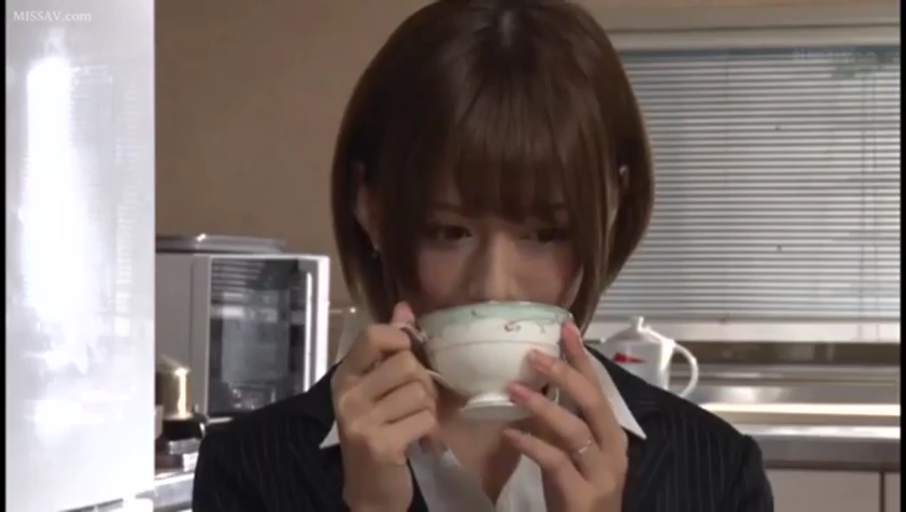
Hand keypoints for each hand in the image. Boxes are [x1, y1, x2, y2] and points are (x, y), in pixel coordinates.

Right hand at [331, 302, 440, 511]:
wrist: (370, 494)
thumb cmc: (378, 435)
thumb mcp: (378, 391)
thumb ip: (390, 349)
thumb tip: (404, 306)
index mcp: (344, 377)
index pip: (372, 335)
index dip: (400, 338)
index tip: (407, 356)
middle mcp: (347, 396)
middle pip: (405, 363)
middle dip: (423, 382)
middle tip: (419, 403)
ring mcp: (361, 421)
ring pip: (419, 391)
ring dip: (429, 409)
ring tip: (416, 424)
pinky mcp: (381, 443)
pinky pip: (425, 418)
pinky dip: (431, 432)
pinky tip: (421, 443)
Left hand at [503, 323, 628, 511]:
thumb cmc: (579, 492)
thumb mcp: (574, 453)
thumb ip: (563, 422)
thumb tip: (536, 383)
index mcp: (612, 435)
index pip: (598, 388)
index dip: (582, 357)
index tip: (565, 326)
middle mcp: (613, 450)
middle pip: (593, 402)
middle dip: (565, 373)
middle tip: (533, 354)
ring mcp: (601, 474)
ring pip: (576, 431)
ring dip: (544, 406)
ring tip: (514, 390)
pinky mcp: (582, 496)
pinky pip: (556, 462)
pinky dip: (532, 444)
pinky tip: (510, 434)